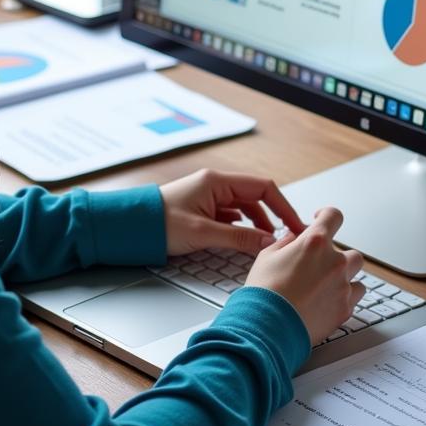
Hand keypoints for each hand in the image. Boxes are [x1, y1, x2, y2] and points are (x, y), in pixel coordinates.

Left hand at [160, 168, 306, 255]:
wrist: (131, 228)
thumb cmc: (158, 223)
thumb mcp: (203, 233)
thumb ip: (239, 237)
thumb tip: (268, 242)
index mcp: (217, 182)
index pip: (263, 187)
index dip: (283, 206)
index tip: (295, 224)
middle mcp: (216, 185)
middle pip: (256, 197)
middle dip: (273, 217)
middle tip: (286, 236)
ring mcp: (210, 197)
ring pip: (245, 208)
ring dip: (258, 224)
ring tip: (268, 243)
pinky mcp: (204, 210)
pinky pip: (232, 216)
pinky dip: (243, 228)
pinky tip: (246, 240)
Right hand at [244, 206, 364, 345]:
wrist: (268, 327)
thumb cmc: (264, 292)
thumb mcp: (267, 257)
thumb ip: (285, 243)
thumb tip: (293, 238)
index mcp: (314, 242)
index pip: (333, 216)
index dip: (327, 215)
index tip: (322, 220)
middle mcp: (334, 261)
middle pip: (349, 251)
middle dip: (335, 257)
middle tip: (318, 267)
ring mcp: (342, 285)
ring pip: (356, 274)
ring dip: (345, 276)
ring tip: (325, 285)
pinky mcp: (345, 308)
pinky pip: (354, 297)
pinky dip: (345, 297)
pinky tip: (327, 301)